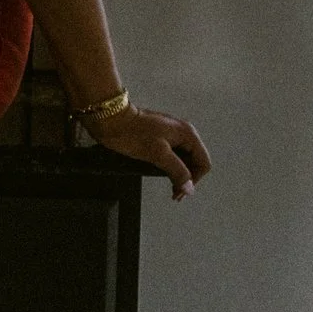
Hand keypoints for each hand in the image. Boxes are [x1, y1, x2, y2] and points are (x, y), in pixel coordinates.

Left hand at [83, 102, 212, 199]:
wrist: (109, 118)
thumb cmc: (131, 133)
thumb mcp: (158, 154)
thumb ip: (177, 171)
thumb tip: (189, 189)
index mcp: (188, 134)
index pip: (203, 162)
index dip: (194, 180)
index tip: (180, 191)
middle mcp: (183, 132)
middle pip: (194, 161)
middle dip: (187, 178)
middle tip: (175, 194)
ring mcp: (171, 134)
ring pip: (182, 159)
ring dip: (178, 174)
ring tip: (171, 188)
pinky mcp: (159, 137)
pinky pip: (171, 155)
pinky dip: (169, 167)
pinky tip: (162, 174)